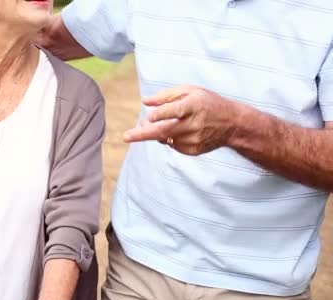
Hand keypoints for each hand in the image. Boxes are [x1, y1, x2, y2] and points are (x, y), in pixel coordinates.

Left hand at [123, 85, 240, 155]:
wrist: (232, 124)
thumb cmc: (207, 103)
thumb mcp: (190, 91)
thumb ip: (167, 95)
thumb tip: (145, 102)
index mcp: (194, 105)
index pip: (176, 110)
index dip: (163, 114)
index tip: (150, 117)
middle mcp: (194, 123)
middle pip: (165, 130)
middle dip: (144, 134)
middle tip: (125, 137)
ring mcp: (194, 139)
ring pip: (165, 138)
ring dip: (154, 132)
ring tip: (155, 122)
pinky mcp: (193, 150)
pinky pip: (172, 145)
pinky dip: (169, 138)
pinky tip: (179, 130)